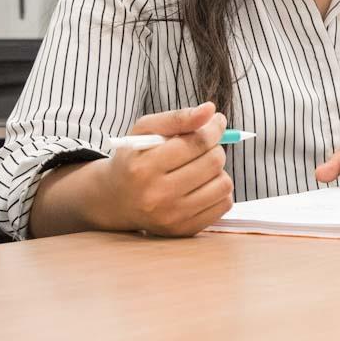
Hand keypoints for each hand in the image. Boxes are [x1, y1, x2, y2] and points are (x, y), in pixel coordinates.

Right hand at [101, 102, 233, 235]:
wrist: (115, 200)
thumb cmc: (135, 158)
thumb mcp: (145, 130)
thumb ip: (178, 118)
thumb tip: (211, 110)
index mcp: (144, 167)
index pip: (196, 143)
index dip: (213, 128)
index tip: (217, 123)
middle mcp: (157, 195)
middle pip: (213, 162)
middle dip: (215, 148)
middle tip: (205, 147)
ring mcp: (172, 217)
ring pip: (223, 184)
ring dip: (218, 171)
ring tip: (201, 168)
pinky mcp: (184, 230)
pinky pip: (224, 204)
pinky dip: (219, 191)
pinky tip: (202, 185)